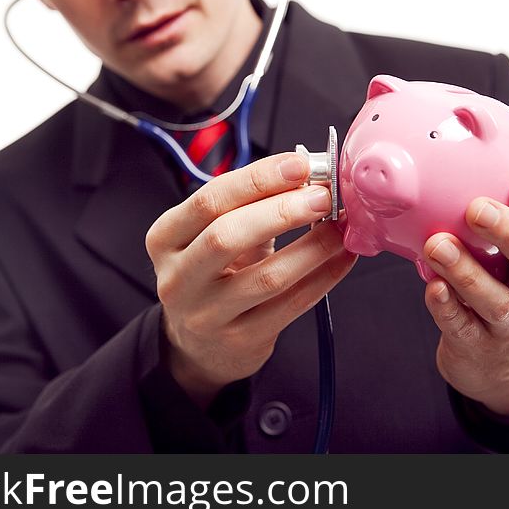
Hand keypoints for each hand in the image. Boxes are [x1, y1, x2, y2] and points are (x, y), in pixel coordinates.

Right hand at [145, 153, 356, 409]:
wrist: (202, 344)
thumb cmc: (215, 274)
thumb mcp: (216, 233)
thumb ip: (251, 204)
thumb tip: (306, 174)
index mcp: (166, 238)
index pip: (210, 200)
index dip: (258, 178)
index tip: (299, 164)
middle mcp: (178, 277)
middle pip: (227, 236)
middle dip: (282, 211)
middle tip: (323, 197)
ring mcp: (207, 314)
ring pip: (267, 277)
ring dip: (313, 247)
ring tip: (340, 227)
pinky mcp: (241, 339)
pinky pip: (292, 305)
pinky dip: (325, 277)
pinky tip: (342, 257)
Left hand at [421, 172, 508, 417]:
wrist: (494, 365)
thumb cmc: (493, 288)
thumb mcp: (500, 253)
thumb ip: (483, 215)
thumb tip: (440, 157)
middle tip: (476, 208)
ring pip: (498, 299)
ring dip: (467, 270)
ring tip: (437, 245)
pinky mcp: (478, 347)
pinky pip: (463, 328)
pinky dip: (447, 307)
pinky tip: (432, 288)